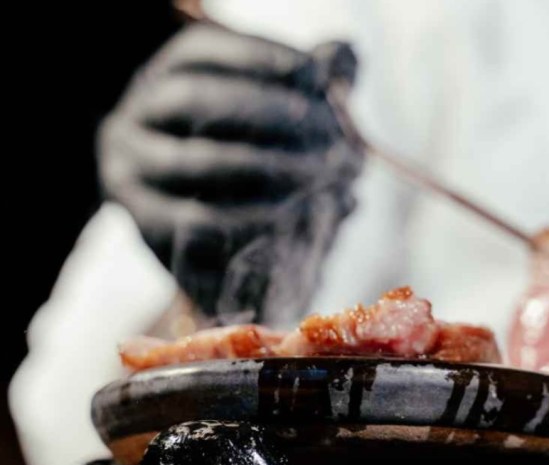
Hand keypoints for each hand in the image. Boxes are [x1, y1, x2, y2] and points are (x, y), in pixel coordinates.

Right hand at [99, 24, 362, 322]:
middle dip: (272, 112)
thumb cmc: (261, 173)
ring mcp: (132, 170)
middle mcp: (135, 116)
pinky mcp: (146, 225)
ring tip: (331, 175)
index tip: (317, 75)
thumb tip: (345, 54)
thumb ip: (307, 88)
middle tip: (333, 133)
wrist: (230, 258)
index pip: (202, 51)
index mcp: (165, 78)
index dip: (259, 57)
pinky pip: (202, 219)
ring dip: (275, 166)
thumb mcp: (282, 123)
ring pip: (201, 160)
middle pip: (196, 99)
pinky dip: (257, 214)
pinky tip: (301, 212)